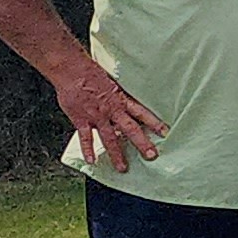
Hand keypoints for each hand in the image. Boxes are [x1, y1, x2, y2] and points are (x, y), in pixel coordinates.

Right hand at [53, 57, 166, 171]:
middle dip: (142, 143)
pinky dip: (88, 150)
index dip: (154, 122)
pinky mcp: (81, 120)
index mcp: (121, 99)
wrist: (72, 70)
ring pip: (110, 138)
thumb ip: (119, 96)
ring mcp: (97, 116)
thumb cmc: (91, 72)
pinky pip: (85, 138)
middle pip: (130, 129)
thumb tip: (126, 104)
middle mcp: (111, 110)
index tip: (166, 132)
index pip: (142, 112)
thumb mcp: (112, 82)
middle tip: (152, 155)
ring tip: (123, 168)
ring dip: (117, 154)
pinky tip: (92, 161)